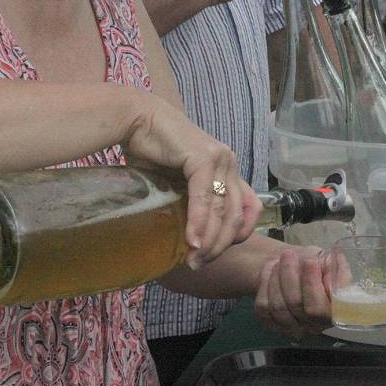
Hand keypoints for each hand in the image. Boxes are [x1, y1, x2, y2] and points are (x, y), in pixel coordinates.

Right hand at [123, 92, 261, 268]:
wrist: (136, 120)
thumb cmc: (153, 151)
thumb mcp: (178, 182)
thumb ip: (190, 201)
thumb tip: (189, 239)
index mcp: (228, 169)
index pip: (249, 207)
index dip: (239, 234)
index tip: (218, 252)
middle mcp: (229, 164)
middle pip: (237, 214)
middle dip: (220, 245)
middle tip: (200, 265)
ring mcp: (220, 159)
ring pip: (223, 209)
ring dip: (210, 239)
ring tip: (195, 260)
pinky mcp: (203, 156)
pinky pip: (204, 196)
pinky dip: (199, 221)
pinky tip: (192, 241)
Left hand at [254, 247, 332, 337]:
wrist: (299, 271)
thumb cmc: (321, 268)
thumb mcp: (332, 264)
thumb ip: (335, 269)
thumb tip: (332, 273)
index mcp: (334, 314)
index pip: (318, 308)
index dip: (311, 284)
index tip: (309, 261)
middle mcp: (313, 326)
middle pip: (295, 304)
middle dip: (290, 274)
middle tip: (288, 254)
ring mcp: (292, 328)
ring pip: (277, 306)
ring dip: (276, 278)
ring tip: (280, 260)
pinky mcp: (273, 324)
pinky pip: (263, 307)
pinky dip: (264, 283)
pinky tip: (270, 268)